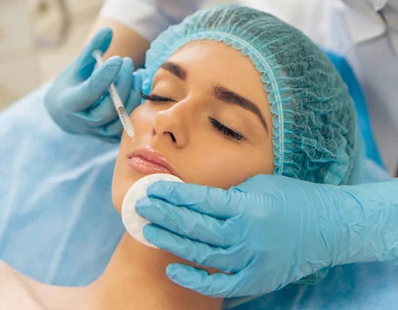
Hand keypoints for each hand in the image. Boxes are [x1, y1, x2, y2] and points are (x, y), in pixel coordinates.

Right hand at [45, 28, 141, 141]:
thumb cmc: (72, 84)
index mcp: (69, 103)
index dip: (106, 75)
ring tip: (136, 75)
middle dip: (123, 84)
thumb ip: (92, 49)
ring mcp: (97, 131)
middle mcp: (83, 121)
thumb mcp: (77, 66)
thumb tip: (108, 30)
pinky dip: (135, 105)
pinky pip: (127, 124)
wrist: (65, 113)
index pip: (90, 91)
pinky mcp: (109, 136)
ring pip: (121, 118)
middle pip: (109, 108)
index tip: (119, 58)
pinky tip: (137, 87)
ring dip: (133, 95)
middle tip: (128, 63)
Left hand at [135, 174, 392, 297]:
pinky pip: (220, 283)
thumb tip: (192, 195)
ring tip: (148, 230)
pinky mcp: (256, 279)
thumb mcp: (258, 184)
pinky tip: (174, 267)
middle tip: (140, 205)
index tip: (151, 187)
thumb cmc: (291, 198)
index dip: (172, 193)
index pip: (200, 199)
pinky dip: (195, 278)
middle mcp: (247, 234)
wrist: (326, 226)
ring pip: (202, 254)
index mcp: (247, 205)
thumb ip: (226, 194)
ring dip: (172, 242)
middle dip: (164, 215)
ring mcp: (251, 260)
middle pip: (195, 227)